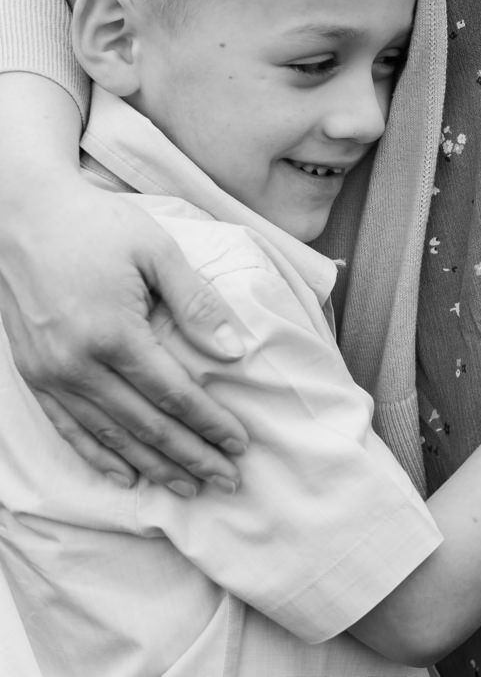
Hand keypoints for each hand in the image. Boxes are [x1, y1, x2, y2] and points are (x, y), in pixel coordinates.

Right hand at [0, 174, 248, 495]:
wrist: (20, 212)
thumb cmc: (95, 225)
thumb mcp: (157, 251)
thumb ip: (198, 303)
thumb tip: (236, 351)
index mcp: (113, 333)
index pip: (173, 394)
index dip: (209, 423)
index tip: (240, 445)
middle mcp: (76, 363)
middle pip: (144, 425)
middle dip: (189, 456)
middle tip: (226, 482)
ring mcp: (49, 372)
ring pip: (108, 435)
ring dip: (151, 465)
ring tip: (187, 487)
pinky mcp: (32, 373)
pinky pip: (68, 427)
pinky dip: (98, 455)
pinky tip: (124, 475)